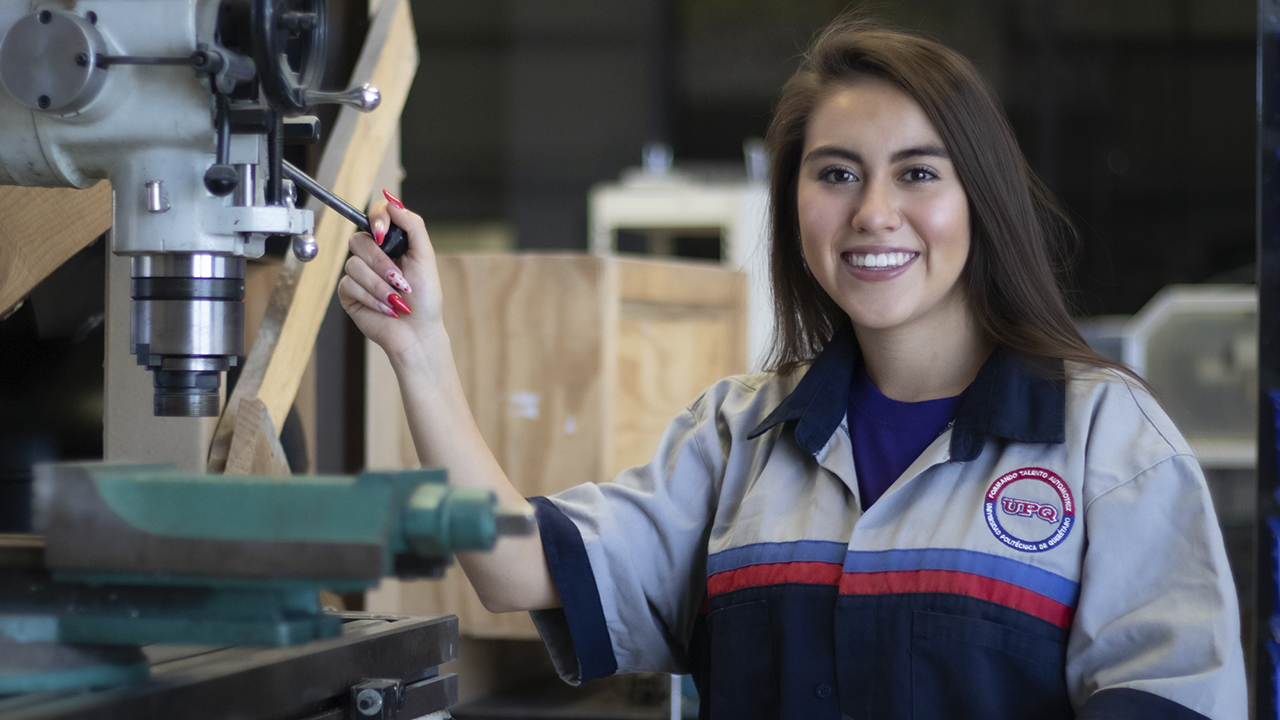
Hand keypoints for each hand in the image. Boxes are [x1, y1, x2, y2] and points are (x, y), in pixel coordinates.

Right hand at [337, 197, 445, 363]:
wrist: (417, 332)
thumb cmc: (425, 297)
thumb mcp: (425, 257)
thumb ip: (412, 226)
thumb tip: (392, 202)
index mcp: (391, 243)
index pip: (375, 216)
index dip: (376, 219)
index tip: (384, 233)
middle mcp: (373, 255)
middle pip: (359, 240)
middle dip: (381, 264)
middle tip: (400, 281)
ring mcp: (358, 274)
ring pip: (354, 265)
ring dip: (379, 286)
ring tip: (396, 300)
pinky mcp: (349, 293)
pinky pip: (349, 284)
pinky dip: (371, 298)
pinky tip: (386, 308)